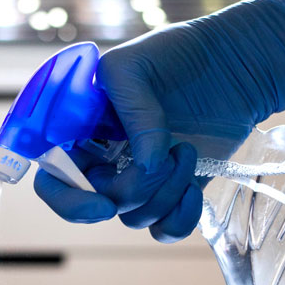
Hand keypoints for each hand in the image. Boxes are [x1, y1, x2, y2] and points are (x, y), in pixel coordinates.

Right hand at [36, 0, 284, 239]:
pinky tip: (194, 190)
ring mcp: (136, 179)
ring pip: (133, 216)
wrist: (232, 63)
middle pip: (95, 205)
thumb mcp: (134, 66)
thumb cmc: (175, 54)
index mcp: (78, 131)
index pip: (52, 179)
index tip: (103, 206)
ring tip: (186, 150)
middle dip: (132, 191)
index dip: (68, 200)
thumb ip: (131, 111)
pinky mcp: (171, 193)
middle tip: (164, 160)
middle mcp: (101, 160)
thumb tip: (148, 165)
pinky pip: (164, 229)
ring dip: (164, 192)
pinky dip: (180, 219)